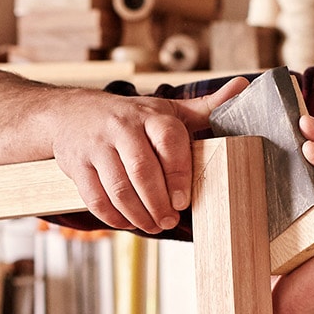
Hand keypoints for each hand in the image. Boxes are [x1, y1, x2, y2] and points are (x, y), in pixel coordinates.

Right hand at [49, 76, 247, 233]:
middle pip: (142, 171)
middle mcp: (121, 127)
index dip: (178, 173)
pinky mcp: (76, 166)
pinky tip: (127, 221)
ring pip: (118, 188)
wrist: (70, 113)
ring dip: (138, 215)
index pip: (168, 141)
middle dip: (158, 203)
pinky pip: (95, 198)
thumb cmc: (129, 116)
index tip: (183, 201)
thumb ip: (205, 108)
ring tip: (152, 225)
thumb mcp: (165, 109)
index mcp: (150, 115)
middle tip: (169, 221)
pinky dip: (113, 217)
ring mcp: (96, 147)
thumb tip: (243, 87)